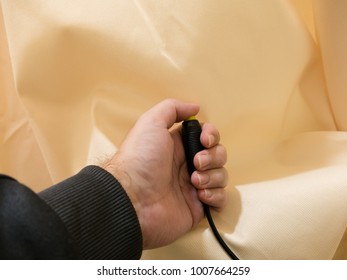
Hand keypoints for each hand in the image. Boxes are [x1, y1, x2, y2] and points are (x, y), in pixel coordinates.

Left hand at [103, 99, 227, 248]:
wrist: (133, 198)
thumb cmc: (140, 158)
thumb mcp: (151, 122)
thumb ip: (172, 108)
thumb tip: (195, 108)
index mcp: (178, 146)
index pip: (207, 137)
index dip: (212, 135)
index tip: (206, 140)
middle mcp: (187, 165)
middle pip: (218, 155)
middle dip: (213, 157)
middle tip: (196, 163)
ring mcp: (193, 187)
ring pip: (220, 176)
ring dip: (213, 176)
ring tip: (194, 182)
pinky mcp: (197, 207)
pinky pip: (220, 199)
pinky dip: (215, 196)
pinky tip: (199, 196)